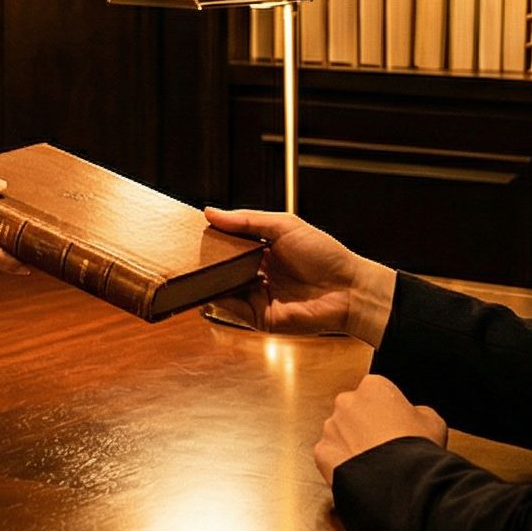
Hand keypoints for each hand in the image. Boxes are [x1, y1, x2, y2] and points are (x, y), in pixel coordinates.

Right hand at [204, 207, 392, 339]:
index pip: (228, 245)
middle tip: (182, 250)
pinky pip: (232, 307)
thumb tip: (211, 213)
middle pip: (221, 268)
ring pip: (222, 288)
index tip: (191, 230)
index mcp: (262, 252)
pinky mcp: (259, 317)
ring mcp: (257, 297)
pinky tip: (208, 286)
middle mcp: (257, 274)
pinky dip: (217, 298)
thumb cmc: (325, 255)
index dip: (211, 238)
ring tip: (189, 266)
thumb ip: (247, 220)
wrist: (349, 289)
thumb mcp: (284, 226)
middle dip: (203, 260)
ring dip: (207, 279)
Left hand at [314, 373, 447, 479]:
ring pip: (341, 433)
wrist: (400, 483)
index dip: (390, 411)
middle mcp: (346, 401)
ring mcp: (331, 427)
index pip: (378, 393)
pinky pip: (331, 455)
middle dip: (367, 426)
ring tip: (375, 464)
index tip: (397, 426)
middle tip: (386, 446)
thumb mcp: (433, 421)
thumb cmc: (416, 450)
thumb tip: (412, 416)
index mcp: (373, 386)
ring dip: (353, 444)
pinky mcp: (321, 452)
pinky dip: (342, 463)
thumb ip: (417, 411)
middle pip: (356, 411)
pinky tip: (361, 473)